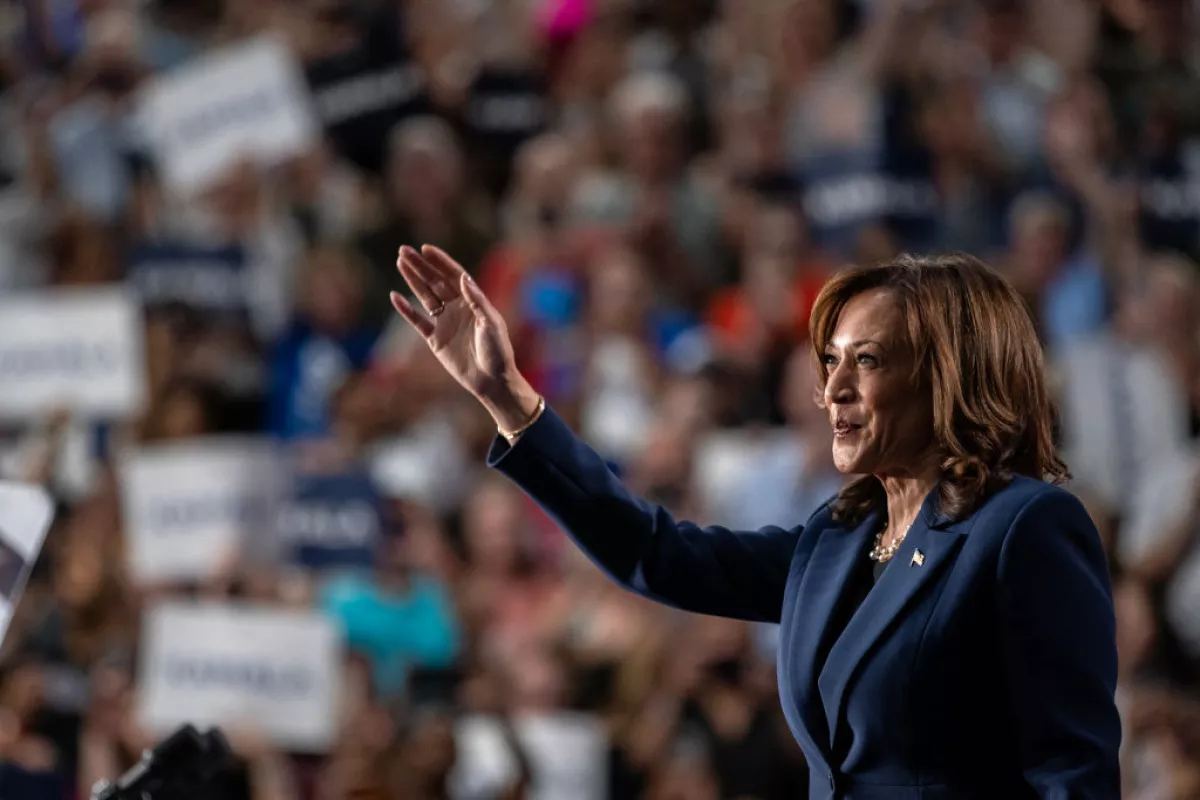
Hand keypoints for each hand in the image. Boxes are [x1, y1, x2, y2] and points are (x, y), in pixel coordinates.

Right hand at [390, 245, 539, 429]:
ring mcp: (445, 323)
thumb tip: (463, 277)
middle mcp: (457, 308)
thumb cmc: (498, 351)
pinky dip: (406, 310)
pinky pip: (417, 321)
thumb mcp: (491, 323)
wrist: (492, 380)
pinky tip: (395, 296)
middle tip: (404, 250)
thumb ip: (477, 301)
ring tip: (400, 263)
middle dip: (421, 266)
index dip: (440, 261)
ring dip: (412, 280)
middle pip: (435, 282)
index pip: (453, 275)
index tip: (425, 248)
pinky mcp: (435, 340)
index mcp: (472, 301)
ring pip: (425, 296)